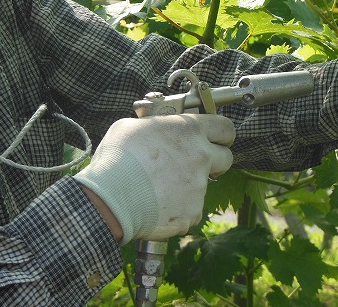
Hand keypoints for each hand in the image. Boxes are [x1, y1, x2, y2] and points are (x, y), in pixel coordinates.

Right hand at [74, 114, 234, 242]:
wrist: (110, 199)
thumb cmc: (117, 159)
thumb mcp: (131, 127)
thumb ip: (154, 126)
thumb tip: (155, 129)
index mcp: (189, 130)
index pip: (225, 127)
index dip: (222, 133)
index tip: (217, 138)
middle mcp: (201, 155)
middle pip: (226, 157)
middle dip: (214, 160)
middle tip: (193, 163)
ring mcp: (200, 185)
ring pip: (204, 185)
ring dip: (189, 186)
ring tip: (160, 188)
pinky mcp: (194, 210)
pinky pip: (191, 208)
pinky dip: (179, 208)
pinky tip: (157, 205)